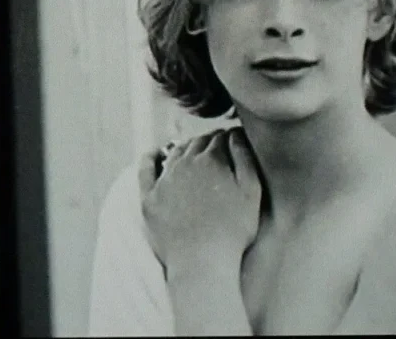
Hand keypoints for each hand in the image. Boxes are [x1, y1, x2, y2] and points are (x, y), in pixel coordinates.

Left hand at [138, 127, 262, 272]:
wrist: (201, 261)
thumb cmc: (233, 231)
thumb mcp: (251, 192)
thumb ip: (245, 159)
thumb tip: (236, 134)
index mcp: (211, 160)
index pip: (220, 139)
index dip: (228, 138)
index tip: (233, 140)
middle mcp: (184, 164)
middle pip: (197, 143)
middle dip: (209, 141)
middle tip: (217, 145)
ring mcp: (164, 179)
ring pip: (175, 153)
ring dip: (186, 148)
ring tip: (194, 151)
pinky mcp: (148, 197)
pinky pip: (145, 169)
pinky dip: (150, 156)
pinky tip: (155, 152)